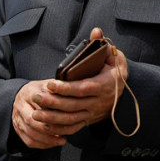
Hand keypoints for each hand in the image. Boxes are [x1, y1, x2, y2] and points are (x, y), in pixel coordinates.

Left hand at [13, 28, 128, 148]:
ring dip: (52, 118)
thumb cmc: (114, 71)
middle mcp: (98, 102)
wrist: (124, 92)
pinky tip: (44, 125)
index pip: (82, 88)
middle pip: (73, 105)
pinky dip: (58, 129)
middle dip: (53, 103)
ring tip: (35, 114)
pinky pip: (72, 128)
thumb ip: (102, 45)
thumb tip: (95, 31)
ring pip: (71, 119)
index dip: (66, 88)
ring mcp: (92, 113)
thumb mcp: (113, 56)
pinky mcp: (88, 121)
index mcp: (104, 85)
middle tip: (36, 97)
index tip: (50, 84)